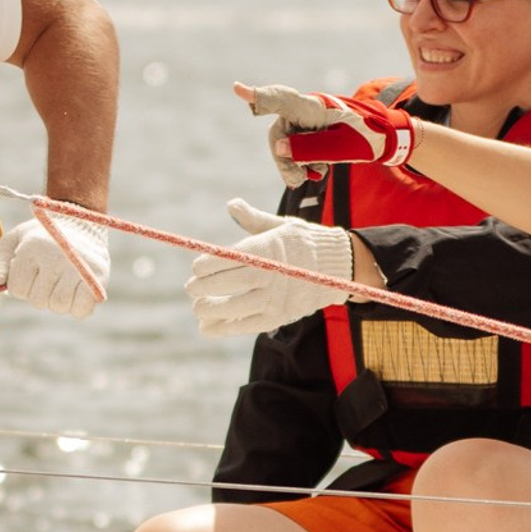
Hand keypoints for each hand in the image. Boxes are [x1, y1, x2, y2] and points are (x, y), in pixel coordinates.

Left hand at [0, 212, 108, 316]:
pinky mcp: (99, 277)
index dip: (20, 285)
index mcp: (33, 248)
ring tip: (61, 282)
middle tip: (47, 276)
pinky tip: (75, 292)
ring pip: (59, 306)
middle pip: (38, 301)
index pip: (17, 289)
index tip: (29, 270)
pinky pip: (82, 310)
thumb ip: (0, 266)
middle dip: (39, 293)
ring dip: (57, 301)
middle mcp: (57, 256)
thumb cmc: (39, 236)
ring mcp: (80, 267)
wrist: (79, 222)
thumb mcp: (14, 243)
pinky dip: (77, 307)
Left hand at [186, 197, 355, 338]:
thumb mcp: (281, 226)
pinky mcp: (279, 316)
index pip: (231, 258)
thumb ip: (253, 219)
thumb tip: (231, 204)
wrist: (340, 268)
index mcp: (269, 248)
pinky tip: (207, 326)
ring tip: (198, 307)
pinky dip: (225, 327)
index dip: (208, 264)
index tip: (196, 267)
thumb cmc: (304, 243)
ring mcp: (276, 298)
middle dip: (203, 287)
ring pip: (235, 307)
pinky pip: (247, 325)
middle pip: (228, 283)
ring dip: (210, 309)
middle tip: (190, 289)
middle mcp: (272, 274)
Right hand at [236, 82, 416, 167]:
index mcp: (311, 106)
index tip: (237, 89)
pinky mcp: (306, 132)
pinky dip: (302, 163)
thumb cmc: (366, 137)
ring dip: (295, 165)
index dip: (258, 97)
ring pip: (284, 146)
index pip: (280, 99)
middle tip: (300, 181)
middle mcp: (302, 110)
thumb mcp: (340, 148)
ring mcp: (303, 121)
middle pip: (278, 135)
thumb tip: (277, 148)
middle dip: (286, 161)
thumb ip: (309, 148)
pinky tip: (316, 172)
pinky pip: (294, 149)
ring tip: (315, 175)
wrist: (383, 138)